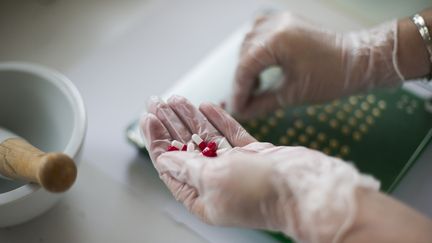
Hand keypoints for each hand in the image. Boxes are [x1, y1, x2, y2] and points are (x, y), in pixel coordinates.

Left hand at [140, 95, 378, 242]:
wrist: (306, 186)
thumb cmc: (260, 191)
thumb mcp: (213, 179)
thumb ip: (187, 167)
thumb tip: (165, 159)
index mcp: (203, 198)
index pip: (171, 166)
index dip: (157, 141)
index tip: (148, 118)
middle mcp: (218, 183)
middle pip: (187, 149)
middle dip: (172, 125)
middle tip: (158, 103)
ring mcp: (238, 167)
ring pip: (208, 138)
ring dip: (191, 119)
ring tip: (177, 100)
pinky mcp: (255, 154)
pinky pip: (231, 134)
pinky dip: (218, 119)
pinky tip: (205, 106)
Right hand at [232, 12, 402, 118]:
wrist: (358, 61)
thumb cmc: (332, 77)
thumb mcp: (293, 95)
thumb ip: (263, 103)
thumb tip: (243, 112)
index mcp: (277, 41)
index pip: (246, 67)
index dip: (239, 90)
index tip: (237, 108)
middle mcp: (276, 25)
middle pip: (245, 54)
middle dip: (242, 79)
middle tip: (244, 101)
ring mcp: (281, 20)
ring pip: (249, 41)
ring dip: (247, 63)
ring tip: (253, 85)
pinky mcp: (287, 21)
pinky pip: (260, 31)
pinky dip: (255, 48)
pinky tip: (260, 63)